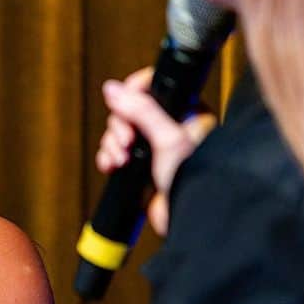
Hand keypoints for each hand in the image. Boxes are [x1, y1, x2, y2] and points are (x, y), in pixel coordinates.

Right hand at [96, 68, 215, 235]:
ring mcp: (153, 145)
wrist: (191, 217)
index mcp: (186, 111)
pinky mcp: (140, 164)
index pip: (152, 86)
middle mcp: (169, 125)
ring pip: (119, 131)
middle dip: (120, 127)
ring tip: (121, 159)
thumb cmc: (194, 179)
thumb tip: (112, 89)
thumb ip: (141, 110)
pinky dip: (109, 157)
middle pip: (129, 109)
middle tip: (126, 141)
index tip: (124, 103)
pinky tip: (113, 166)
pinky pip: (115, 151)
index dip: (132, 92)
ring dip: (113, 144)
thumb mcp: (169, 139)